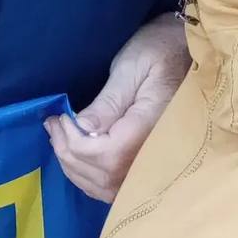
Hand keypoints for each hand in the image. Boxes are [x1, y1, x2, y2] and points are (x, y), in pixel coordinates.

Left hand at [45, 13, 189, 203]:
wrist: (185, 52)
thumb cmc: (159, 51)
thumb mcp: (132, 67)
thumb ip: (108, 102)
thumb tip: (82, 131)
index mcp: (152, 127)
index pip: (108, 156)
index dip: (76, 143)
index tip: (61, 118)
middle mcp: (156, 154)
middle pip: (105, 175)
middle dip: (70, 154)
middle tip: (53, 125)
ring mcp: (154, 164)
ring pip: (108, 187)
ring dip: (76, 167)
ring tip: (59, 138)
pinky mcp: (148, 165)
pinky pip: (116, 186)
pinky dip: (90, 177)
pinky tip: (77, 155)